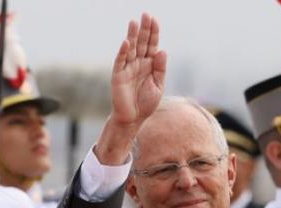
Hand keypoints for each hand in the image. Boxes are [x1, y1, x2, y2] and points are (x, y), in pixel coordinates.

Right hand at [94, 13, 166, 164]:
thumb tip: (162, 51)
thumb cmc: (146, 104)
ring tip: (134, 22)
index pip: (152, 45)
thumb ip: (160, 69)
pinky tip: (127, 42)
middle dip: (144, 29)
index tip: (155, 20)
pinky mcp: (118, 76)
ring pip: (131, 49)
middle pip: (142, 43)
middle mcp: (138, 64)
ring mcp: (127, 69)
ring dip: (132, 36)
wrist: (133, 119)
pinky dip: (123, 52)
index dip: (153, 33)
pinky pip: (120, 62)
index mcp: (149, 65)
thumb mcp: (158, 86)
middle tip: (145, 14)